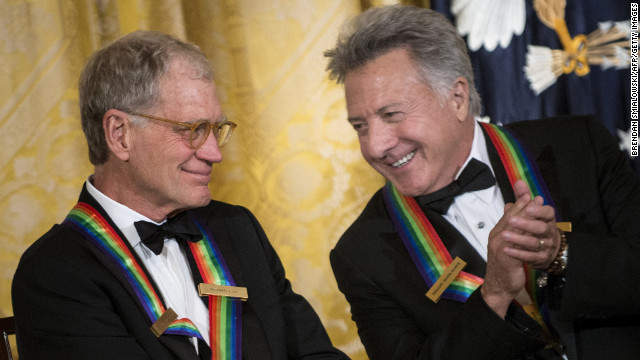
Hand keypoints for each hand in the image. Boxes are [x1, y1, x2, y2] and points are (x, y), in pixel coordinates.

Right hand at [481, 180, 531, 317]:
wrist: (498, 286)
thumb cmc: (504, 266)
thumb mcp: (506, 246)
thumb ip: (508, 229)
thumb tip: (509, 211)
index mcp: (496, 234)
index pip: (507, 215)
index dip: (519, 204)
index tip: (529, 195)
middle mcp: (496, 238)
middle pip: (510, 218)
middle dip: (524, 207)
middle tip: (535, 198)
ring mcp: (500, 247)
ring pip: (515, 228)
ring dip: (527, 217)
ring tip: (538, 209)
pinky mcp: (507, 258)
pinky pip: (518, 243)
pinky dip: (527, 235)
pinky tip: (537, 230)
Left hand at [502, 181, 559, 268]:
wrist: (545, 249)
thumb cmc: (534, 227)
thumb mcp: (529, 213)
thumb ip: (523, 199)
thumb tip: (519, 183)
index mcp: (547, 219)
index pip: (548, 213)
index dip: (539, 210)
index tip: (528, 207)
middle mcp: (549, 232)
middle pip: (541, 228)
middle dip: (526, 224)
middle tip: (511, 220)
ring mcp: (546, 246)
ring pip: (534, 243)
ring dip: (518, 239)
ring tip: (504, 235)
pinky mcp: (542, 258)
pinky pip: (531, 256)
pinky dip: (518, 253)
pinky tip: (506, 249)